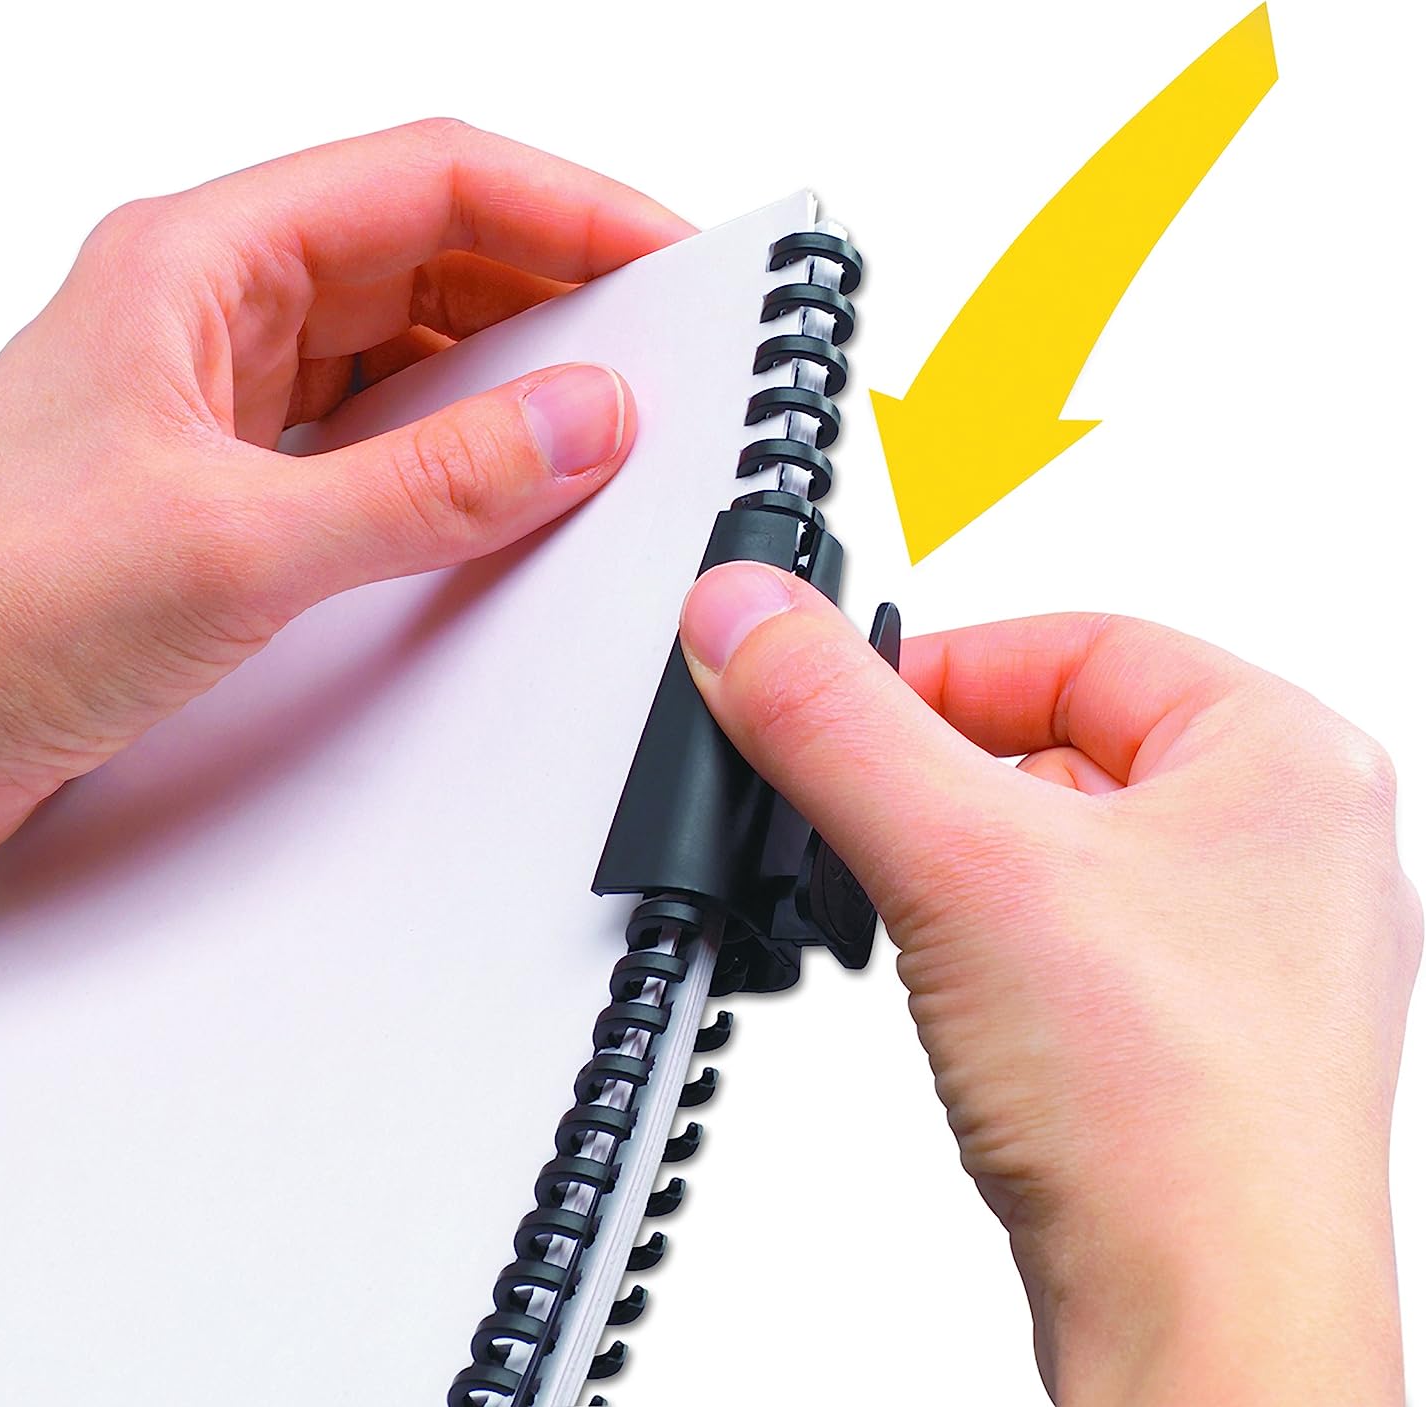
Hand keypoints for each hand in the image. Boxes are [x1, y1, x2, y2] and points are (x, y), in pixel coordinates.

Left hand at [0, 119, 690, 876]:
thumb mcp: (235, 545)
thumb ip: (426, 487)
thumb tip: (576, 425)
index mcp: (193, 266)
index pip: (426, 180)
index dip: (564, 206)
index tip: (662, 253)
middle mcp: (210, 317)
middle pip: (426, 251)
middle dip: (550, 288)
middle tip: (654, 340)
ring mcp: (222, 402)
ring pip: (405, 342)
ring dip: (506, 371)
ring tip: (597, 411)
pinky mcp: (233, 486)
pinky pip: (378, 433)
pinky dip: (455, 447)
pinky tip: (502, 485)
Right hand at [678, 564, 1420, 1405]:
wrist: (1206, 1337)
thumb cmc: (1177, 1124)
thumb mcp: (961, 866)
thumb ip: (832, 724)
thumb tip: (747, 622)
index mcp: (1286, 759)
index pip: (1077, 640)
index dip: (942, 663)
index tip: (841, 704)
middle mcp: (1282, 846)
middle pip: (1060, 736)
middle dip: (941, 775)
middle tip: (867, 815)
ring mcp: (1242, 945)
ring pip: (1055, 839)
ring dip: (959, 860)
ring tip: (919, 915)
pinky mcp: (1191, 1028)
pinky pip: (1066, 929)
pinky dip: (990, 936)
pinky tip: (959, 989)